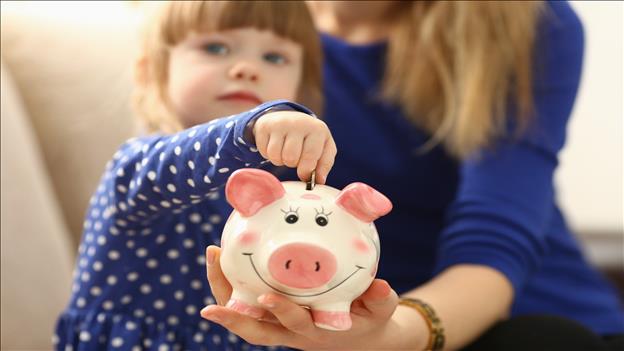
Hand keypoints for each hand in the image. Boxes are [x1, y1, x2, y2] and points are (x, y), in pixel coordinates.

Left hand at [202, 245, 405, 349]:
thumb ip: (380, 298)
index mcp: (316, 331)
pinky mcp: (271, 317)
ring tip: (213, 256)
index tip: (268, 296)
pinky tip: (223, 256)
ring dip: (223, 292)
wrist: (358, 336)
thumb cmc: (369, 318)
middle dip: (231, 317)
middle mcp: (291, 333)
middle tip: (210, 300)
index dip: (281, 313)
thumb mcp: (381, 310)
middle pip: (255, 330)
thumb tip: (380, 285)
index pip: (295, 324)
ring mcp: (278, 326)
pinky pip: (244, 302)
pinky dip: (230, 283)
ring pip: (243, 316)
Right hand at [252, 110, 336, 183]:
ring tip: (286, 152)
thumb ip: (324, 164)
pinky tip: (276, 147)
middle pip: (291, 157)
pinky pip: (264, 151)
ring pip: (276, 155)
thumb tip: (319, 181)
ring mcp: (280, 123)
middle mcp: (299, 123)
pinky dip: (269, 155)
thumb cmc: (309, 138)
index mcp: (317, 129)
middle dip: (292, 164)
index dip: (306, 170)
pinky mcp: (265, 126)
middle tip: (295, 158)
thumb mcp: (323, 147)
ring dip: (280, 161)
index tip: (304, 176)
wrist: (290, 119)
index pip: (310, 155)